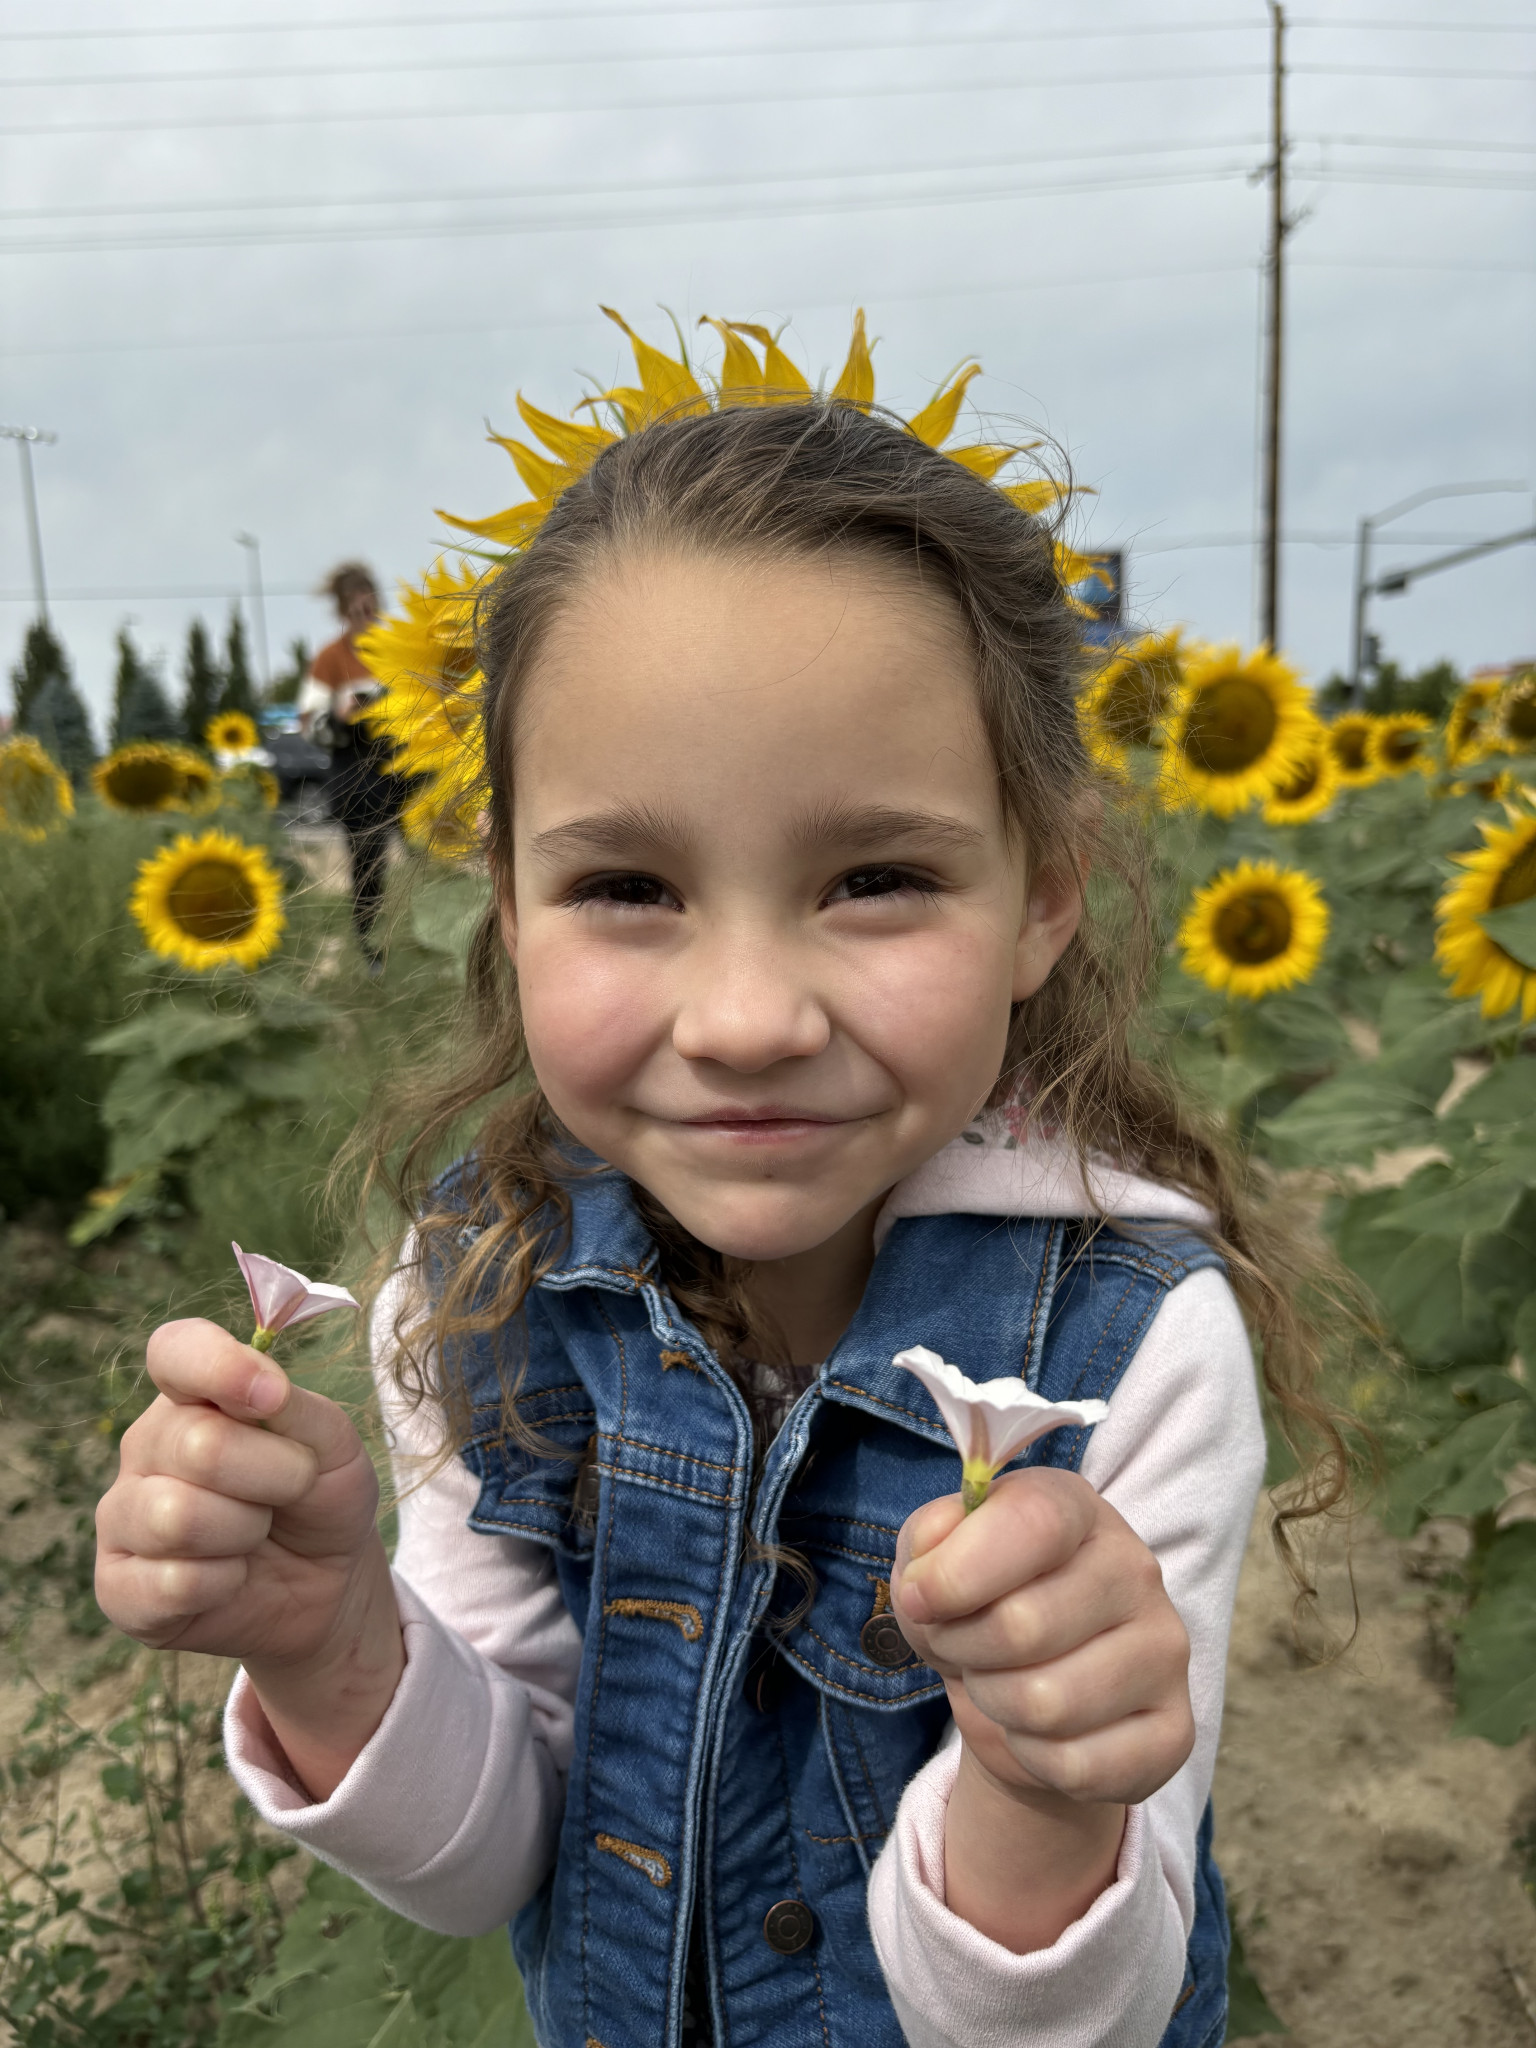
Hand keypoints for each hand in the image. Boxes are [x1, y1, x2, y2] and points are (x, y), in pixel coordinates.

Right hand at [96, 1318, 380, 1663]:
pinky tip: (231, 1578)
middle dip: (275, 1475)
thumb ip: (294, 1408)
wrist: (325, 1585)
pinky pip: (172, 1583)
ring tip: (255, 1534)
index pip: (175, 1351)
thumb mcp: (331, 1445)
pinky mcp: (118, 1587)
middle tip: (293, 1489)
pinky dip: (224, 1583)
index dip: (219, 1366)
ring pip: (178, 1517)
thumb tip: (261, 1388)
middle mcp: (147, 1447)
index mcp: (194, 1396)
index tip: (272, 1396)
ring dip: (245, 1532)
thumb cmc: (320, 1499)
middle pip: (199, 1445)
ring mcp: (123, 1517)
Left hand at [891, 1466, 1193, 1808]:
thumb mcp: (935, 1557)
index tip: (919, 1599)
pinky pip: (1077, 1766)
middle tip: (959, 1647)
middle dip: (964, 1648)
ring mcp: (1165, 1650)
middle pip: (1024, 1626)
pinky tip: (1037, 1731)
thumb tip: (928, 1576)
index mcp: (1078, 1509)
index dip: (958, 1570)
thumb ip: (926, 1542)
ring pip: (1046, 1704)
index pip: (1034, 1522)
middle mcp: (1137, 1570)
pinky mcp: (1174, 1730)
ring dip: (995, 1703)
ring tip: (998, 1684)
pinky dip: (1032, 1758)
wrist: (1026, 1693)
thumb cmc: (980, 1606)